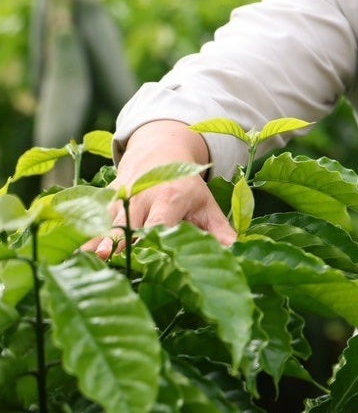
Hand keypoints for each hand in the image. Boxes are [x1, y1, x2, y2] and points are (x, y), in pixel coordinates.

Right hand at [84, 119, 236, 257]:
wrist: (160, 149)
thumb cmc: (186, 185)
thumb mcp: (206, 203)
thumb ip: (218, 229)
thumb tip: (236, 251)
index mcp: (169, 199)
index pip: (158, 223)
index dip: (149, 240)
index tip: (141, 258)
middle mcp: (140, 197)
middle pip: (125, 224)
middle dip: (115, 242)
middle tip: (105, 261)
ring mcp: (117, 197)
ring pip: (100, 222)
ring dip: (91, 242)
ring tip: (82, 263)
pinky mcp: (101, 198)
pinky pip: (85, 218)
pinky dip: (76, 235)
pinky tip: (67, 257)